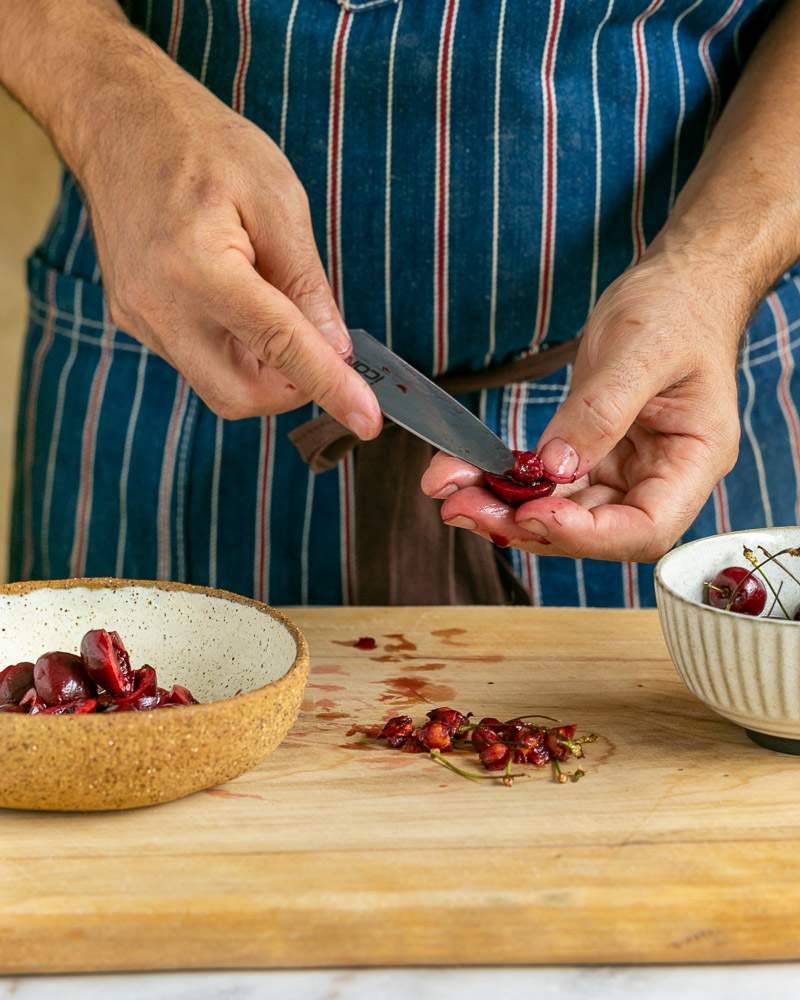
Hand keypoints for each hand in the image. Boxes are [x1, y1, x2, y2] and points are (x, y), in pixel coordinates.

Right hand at [70, 31, 381, 435]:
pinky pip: (195, 361)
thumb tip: (336, 349)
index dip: (329, 387)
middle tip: (316, 344)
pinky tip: (239, 302)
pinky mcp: (134, 320)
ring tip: (272, 303)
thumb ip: (307, 283)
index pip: (278, 348)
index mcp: (197, 267)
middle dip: (290, 387)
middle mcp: (159, 305)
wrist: (119, 119)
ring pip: (217, 384)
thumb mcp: (277, 199)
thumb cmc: (203, 145)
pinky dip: (233, 350)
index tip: (367, 419)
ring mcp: (139, 318)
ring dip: (262, 368)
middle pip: (239, 395)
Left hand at [421, 251, 746, 561]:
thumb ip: (600, 411)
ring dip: (505, 508)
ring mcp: (625, 470)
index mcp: (694, 460)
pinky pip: (548, 483)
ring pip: (562, 512)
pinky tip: (467, 473)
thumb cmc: (678, 307)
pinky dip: (508, 483)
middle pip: (594, 530)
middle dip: (525, 523)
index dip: (587, 534)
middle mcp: (661, 478)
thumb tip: (555, 467)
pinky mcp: (594, 455)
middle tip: (461, 506)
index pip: (646, 528)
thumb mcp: (640, 348)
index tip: (531, 512)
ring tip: (450, 491)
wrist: (678, 283)